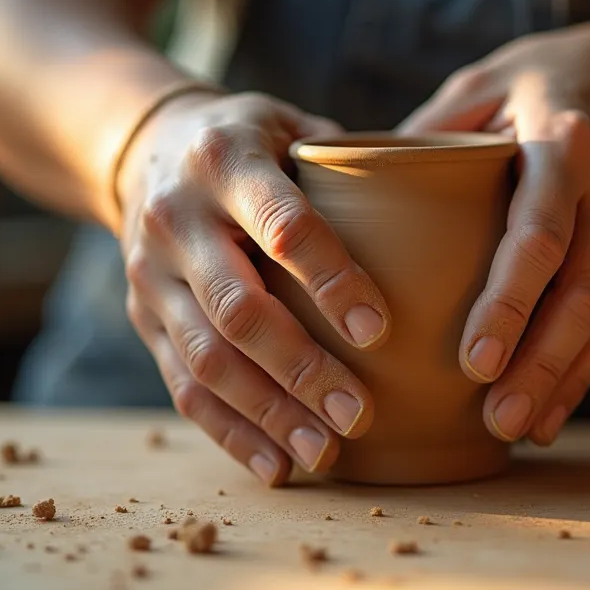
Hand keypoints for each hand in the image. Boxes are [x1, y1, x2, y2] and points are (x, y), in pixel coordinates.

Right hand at [118, 91, 390, 484]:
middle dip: (301, 370)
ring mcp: (151, 274)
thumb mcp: (294, 124)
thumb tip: (447, 213)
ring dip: (268, 415)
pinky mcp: (142, 317)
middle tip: (361, 415)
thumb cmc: (254, 140)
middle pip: (238, 309)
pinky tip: (277, 465)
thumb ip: (352, 168)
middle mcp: (177, 218)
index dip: (332, 281)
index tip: (380, 331)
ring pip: (206, 360)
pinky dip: (230, 432)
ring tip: (326, 454)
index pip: (283, 227)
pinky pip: (182, 386)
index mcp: (225, 159)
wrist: (147, 146)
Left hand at [400, 22, 589, 445]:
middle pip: (582, 287)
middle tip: (495, 417)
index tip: (473, 360)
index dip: (510, 301)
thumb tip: (341, 198)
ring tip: (518, 429)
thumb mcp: (478, 85)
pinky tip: (552, 414)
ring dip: (565, 377)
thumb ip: (424, 136)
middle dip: (540, 359)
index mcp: (563, 140)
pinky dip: (587, 370)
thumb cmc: (534, 80)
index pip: (539, 233)